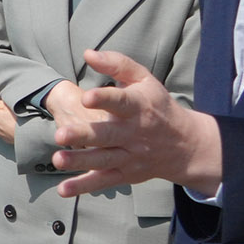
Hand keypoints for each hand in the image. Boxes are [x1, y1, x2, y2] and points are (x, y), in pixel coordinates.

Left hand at [51, 50, 223, 195]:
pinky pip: (103, 181)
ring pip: (102, 160)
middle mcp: (133, 133)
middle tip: (61, 133)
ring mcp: (129, 156)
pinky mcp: (125, 173)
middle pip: (107, 135)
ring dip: (79, 161)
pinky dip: (83, 187)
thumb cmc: (158, 106)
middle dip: (84, 135)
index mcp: (138, 107)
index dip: (105, 99)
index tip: (86, 97)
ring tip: (57, 159)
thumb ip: (117, 64)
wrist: (185, 144)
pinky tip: (63, 189)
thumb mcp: (144, 80)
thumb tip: (87, 53)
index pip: (121, 102)